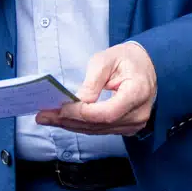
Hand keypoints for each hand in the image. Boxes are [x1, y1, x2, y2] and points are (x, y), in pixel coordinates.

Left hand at [35, 42, 156, 135]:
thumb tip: (78, 102)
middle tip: (44, 116)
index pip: (107, 113)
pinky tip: (64, 120)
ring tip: (48, 118)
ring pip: (97, 130)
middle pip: (100, 125)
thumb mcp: (107, 60)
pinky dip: (81, 125)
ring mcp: (134, 124)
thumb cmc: (127, 59)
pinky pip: (101, 130)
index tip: (60, 108)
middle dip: (69, 121)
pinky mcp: (127, 128)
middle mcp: (138, 114)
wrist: (147, 66)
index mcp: (137, 93)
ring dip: (71, 125)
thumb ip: (92, 82)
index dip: (82, 114)